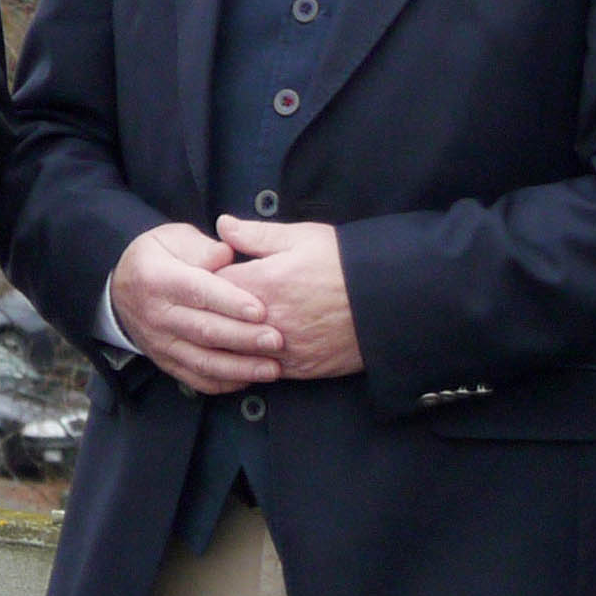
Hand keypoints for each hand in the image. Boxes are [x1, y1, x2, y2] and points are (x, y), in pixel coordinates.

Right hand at [108, 221, 280, 394]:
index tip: (261, 310)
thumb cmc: (157, 258)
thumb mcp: (174, 238)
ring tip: (271, 368)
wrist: (122, 288)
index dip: (230, 302)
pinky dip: (224, 383)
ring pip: (202, 361)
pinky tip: (249, 378)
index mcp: (157, 278)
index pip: (197, 292)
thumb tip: (227, 255)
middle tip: (276, 340)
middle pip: (204, 330)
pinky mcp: (165, 362)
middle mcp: (157, 314)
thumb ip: (203, 247)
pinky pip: (196, 378)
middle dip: (244, 338)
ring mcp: (160, 343)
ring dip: (240, 367)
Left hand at [211, 215, 361, 379]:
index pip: (211, 286)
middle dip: (211, 315)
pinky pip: (263, 371)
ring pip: (237, 352)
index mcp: (262, 283)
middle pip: (218, 324)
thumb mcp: (301, 237)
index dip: (205, 281)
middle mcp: (267, 320)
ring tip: (226, 332)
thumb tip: (222, 224)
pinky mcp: (300, 367)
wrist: (390, 300)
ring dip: (230, 343)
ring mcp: (283, 348)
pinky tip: (252, 352)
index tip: (207, 278)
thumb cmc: (345, 263)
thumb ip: (256, 234)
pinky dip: (254, 362)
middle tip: (208, 309)